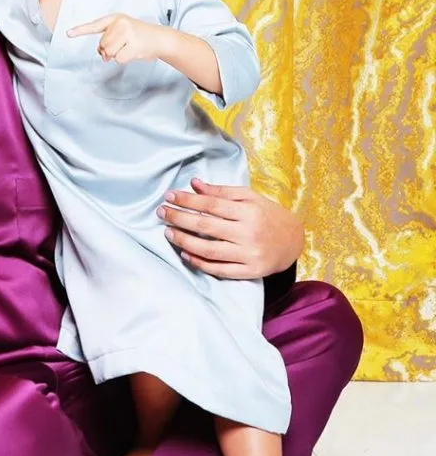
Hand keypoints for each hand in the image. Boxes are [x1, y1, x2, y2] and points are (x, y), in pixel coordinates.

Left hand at [68, 13, 166, 63]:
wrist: (160, 38)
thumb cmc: (138, 37)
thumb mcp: (123, 32)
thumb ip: (109, 40)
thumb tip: (103, 54)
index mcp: (115, 18)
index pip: (94, 26)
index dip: (80, 30)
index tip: (67, 33)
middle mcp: (120, 23)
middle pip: (102, 45)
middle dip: (110, 50)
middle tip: (123, 46)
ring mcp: (127, 33)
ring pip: (109, 53)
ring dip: (117, 55)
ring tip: (129, 48)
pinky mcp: (133, 44)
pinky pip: (119, 59)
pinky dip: (125, 59)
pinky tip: (134, 52)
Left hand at [158, 179, 304, 278]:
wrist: (294, 242)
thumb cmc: (267, 215)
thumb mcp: (249, 197)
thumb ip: (221, 191)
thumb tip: (194, 183)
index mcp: (250, 211)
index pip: (211, 204)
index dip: (187, 200)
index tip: (169, 196)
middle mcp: (249, 233)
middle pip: (206, 226)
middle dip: (179, 218)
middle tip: (162, 212)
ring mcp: (249, 254)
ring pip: (209, 250)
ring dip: (184, 242)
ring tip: (168, 233)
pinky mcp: (249, 271)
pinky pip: (219, 269)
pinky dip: (199, 263)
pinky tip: (185, 254)